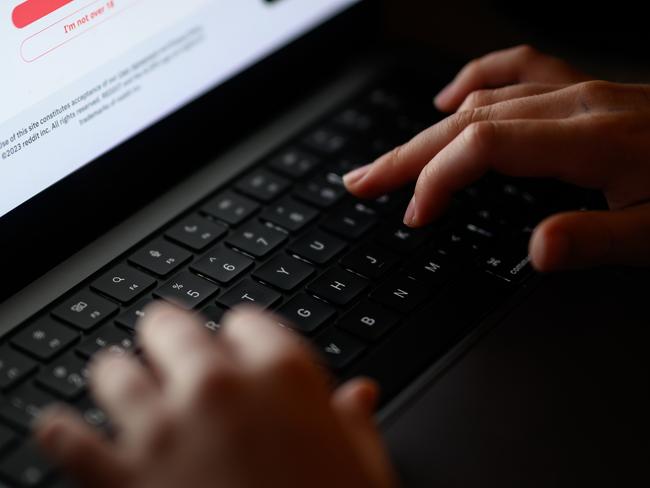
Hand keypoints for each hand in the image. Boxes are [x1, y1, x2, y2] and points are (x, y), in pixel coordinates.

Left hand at [35, 305, 396, 487]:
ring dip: (119, 377)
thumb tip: (359, 397)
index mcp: (284, 376)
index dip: (243, 340)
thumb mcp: (364, 470)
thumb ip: (355, 425)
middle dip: (173, 339)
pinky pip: (70, 441)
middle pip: (173, 327)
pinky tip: (63, 429)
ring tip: (123, 384)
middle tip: (174, 355)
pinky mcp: (122, 481)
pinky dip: (62, 432)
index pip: (247, 321)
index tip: (240, 355)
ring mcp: (165, 431)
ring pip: (116, 371)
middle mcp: (220, 388)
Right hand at [344, 46, 649, 271]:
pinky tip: (449, 98)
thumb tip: (534, 253)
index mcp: (589, 139)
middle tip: (362, 182)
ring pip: (482, 100)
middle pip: (467, 121)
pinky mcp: (582, 93)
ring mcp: (577, 93)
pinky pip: (516, 72)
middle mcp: (575, 106)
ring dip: (426, 128)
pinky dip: (474, 81)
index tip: (415, 216)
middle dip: (406, 155)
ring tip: (390, 155)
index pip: (484, 147)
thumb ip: (595, 240)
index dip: (437, 179)